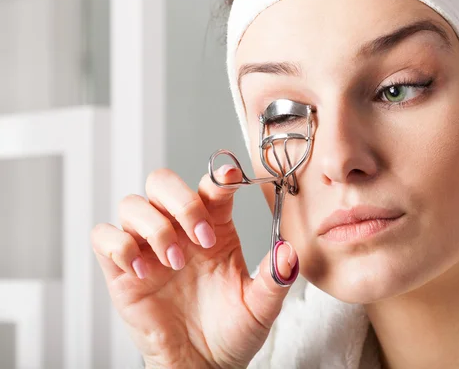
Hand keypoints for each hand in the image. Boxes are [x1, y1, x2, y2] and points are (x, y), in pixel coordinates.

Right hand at [91, 166, 297, 367]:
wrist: (203, 365)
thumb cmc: (231, 331)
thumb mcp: (260, 307)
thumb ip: (275, 280)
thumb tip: (288, 253)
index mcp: (214, 228)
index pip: (210, 187)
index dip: (217, 176)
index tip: (228, 178)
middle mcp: (179, 231)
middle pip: (162, 182)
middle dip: (181, 200)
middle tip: (201, 237)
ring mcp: (148, 248)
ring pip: (132, 204)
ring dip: (154, 228)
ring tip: (175, 263)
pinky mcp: (121, 271)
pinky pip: (103, 237)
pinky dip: (119, 246)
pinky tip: (143, 272)